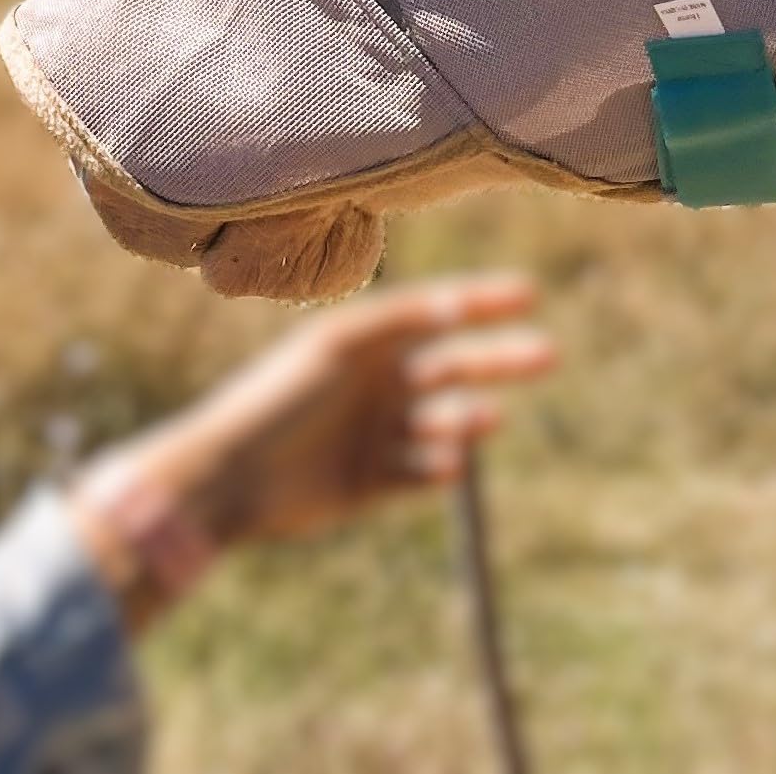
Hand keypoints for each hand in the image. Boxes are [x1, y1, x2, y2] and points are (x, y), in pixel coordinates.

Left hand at [69, 274, 552, 628]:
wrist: (227, 477)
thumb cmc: (278, 395)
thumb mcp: (338, 345)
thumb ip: (396, 323)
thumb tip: (457, 305)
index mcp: (367, 340)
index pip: (437, 311)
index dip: (483, 299)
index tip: (531, 291)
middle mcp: (377, 382)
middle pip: (454, 364)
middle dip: (500, 357)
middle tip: (548, 353)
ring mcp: (375, 433)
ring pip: (442, 421)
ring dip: (467, 417)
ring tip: (483, 418)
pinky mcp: (370, 483)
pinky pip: (418, 472)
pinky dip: (438, 466)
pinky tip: (449, 463)